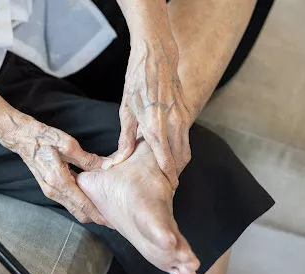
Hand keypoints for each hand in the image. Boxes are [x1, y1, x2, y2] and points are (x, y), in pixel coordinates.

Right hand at [0, 112, 110, 224]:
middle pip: (77, 212)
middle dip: (94, 217)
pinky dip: (79, 204)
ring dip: (87, 211)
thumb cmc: (43, 139)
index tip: (110, 220)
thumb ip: (87, 159)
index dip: (97, 214)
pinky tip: (90, 198)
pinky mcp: (49, 188)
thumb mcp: (67, 144)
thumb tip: (106, 166)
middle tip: (112, 219)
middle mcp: (53, 190)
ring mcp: (50, 191)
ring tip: (104, 209)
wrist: (23, 138)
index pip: (82, 204)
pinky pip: (67, 201)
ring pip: (72, 208)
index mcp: (59, 181)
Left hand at [115, 39, 193, 188]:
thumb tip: (117, 162)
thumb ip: (126, 139)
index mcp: (155, 125)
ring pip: (186, 147)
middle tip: (166, 185)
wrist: (156, 53)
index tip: (166, 189)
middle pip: (181, 158)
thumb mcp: (126, 109)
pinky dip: (181, 146)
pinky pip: (186, 135)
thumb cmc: (136, 80)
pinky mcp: (187, 110)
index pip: (166, 160)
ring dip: (179, 161)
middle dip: (175, 173)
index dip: (167, 177)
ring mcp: (183, 115)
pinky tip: (170, 152)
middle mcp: (174, 122)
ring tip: (168, 173)